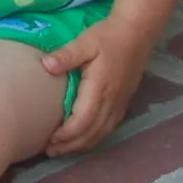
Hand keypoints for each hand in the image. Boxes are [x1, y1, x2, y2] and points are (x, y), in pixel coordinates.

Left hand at [41, 19, 152, 154]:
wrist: (137, 32)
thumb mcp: (85, 42)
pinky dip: (94, 138)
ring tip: (62, 149)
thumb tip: (45, 65)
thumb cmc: (108, 36)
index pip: (82, 122)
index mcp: (100, 89)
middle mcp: (112, 101)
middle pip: (91, 134)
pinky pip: (108, 128)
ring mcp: (119, 104)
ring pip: (101, 134)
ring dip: (81, 145)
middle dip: (70, 146)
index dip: (66, 135)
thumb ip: (65, 56)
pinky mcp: (124, 103)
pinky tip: (82, 138)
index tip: (48, 139)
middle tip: (49, 151)